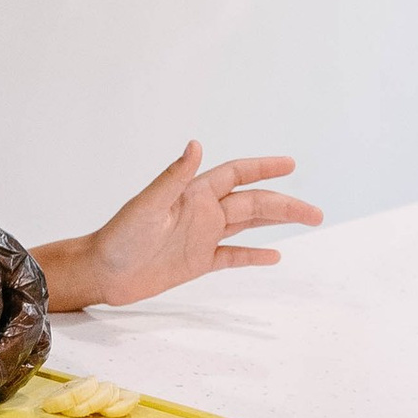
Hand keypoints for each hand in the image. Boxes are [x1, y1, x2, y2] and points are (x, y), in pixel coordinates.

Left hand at [69, 145, 321, 303]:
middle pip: (252, 202)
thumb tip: (195, 144)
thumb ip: (173, 177)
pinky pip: (232, 257)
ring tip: (308, 221)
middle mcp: (201, 212)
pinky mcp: (196, 262)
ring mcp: (201, 237)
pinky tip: (274, 256)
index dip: (263, 168)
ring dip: (277, 223)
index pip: (236, 174)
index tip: (291, 164)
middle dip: (285, 204)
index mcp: (193, 194)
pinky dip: (253, 256)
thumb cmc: (118, 237)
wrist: (101, 272)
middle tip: (316, 212)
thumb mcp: (147, 206)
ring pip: (248, 225)